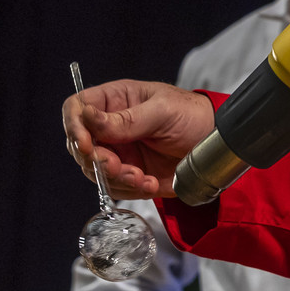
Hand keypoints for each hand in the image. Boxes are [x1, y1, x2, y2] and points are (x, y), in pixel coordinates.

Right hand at [62, 79, 215, 198]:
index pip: (77, 108)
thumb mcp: (162, 111)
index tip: (86, 143)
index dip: (74, 125)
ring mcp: (118, 152)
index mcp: (115, 101)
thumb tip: (88, 117)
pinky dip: (131, 189)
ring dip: (115, 178)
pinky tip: (150, 183)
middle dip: (96, 159)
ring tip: (142, 177)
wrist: (215, 145)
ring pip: (95, 170)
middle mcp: (110, 127)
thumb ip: (126, 119)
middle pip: (80, 144)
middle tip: (117, 166)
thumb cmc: (192, 116)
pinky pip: (115, 187)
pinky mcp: (129, 174)